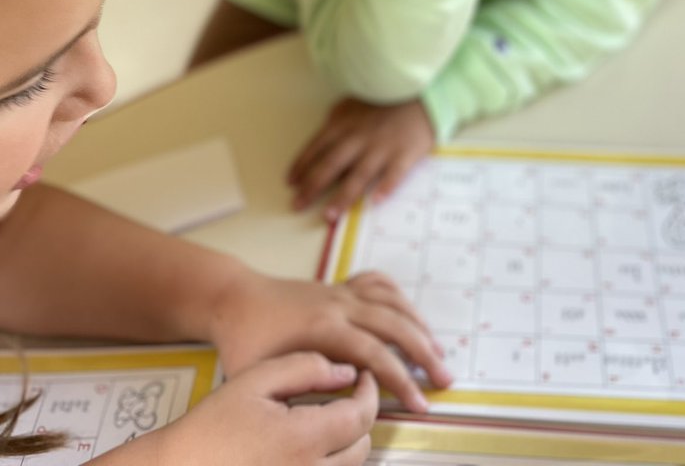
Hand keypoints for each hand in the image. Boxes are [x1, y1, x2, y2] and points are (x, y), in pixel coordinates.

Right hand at [151, 355, 376, 465]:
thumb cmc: (211, 428)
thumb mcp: (254, 381)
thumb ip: (305, 368)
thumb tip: (347, 372)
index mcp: (303, 440)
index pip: (362, 416)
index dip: (370, 392)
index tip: (363, 376)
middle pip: (362, 447)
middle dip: (360, 417)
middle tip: (344, 396)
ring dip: (348, 446)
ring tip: (327, 423)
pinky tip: (309, 452)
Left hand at [206, 259, 451, 411]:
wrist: (235, 299)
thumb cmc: (245, 342)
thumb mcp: (267, 374)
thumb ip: (304, 386)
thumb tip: (341, 401)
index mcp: (324, 328)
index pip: (375, 355)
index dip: (401, 380)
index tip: (420, 404)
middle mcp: (340, 305)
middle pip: (395, 325)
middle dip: (424, 353)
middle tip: (445, 379)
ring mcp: (341, 292)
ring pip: (392, 302)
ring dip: (419, 325)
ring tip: (437, 351)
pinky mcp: (338, 286)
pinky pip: (378, 283)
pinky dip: (399, 298)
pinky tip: (408, 314)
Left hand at [288, 97, 434, 218]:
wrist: (421, 91)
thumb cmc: (385, 97)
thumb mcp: (354, 102)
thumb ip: (337, 119)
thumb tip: (323, 135)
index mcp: (344, 123)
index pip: (316, 147)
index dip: (301, 166)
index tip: (290, 184)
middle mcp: (359, 138)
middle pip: (331, 165)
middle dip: (312, 187)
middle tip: (297, 206)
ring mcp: (382, 147)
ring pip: (358, 175)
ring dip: (342, 197)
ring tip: (329, 215)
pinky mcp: (405, 154)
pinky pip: (394, 174)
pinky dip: (384, 188)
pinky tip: (374, 202)